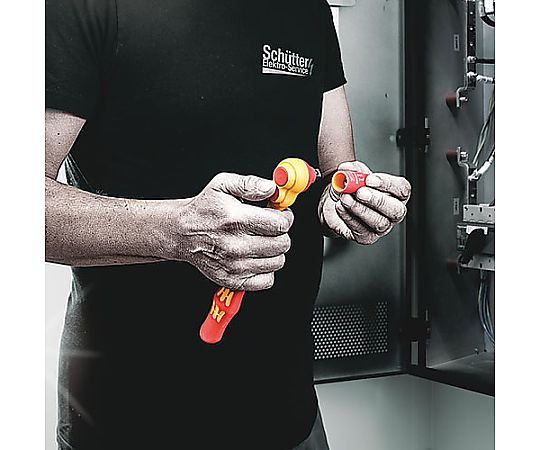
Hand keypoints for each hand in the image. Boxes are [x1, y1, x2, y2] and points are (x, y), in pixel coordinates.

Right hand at [171, 173, 292, 290]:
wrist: (182, 233)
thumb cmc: (204, 209)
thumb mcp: (223, 185)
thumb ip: (249, 183)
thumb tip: (270, 188)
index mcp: (235, 220)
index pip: (279, 225)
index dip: (285, 217)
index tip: (280, 215)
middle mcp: (235, 245)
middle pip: (282, 244)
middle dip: (281, 233)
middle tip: (271, 228)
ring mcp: (235, 266)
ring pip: (278, 262)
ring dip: (275, 251)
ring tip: (262, 241)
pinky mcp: (233, 281)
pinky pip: (267, 280)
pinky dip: (267, 269)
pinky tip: (256, 257)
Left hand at [318, 161, 410, 243]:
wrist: (334, 203)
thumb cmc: (350, 189)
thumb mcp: (352, 174)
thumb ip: (351, 170)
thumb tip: (347, 169)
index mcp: (395, 194)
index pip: (402, 189)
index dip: (387, 184)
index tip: (369, 179)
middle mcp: (392, 212)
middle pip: (396, 210)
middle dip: (377, 200)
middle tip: (360, 192)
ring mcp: (381, 227)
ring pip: (379, 222)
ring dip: (360, 209)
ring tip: (345, 198)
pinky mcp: (366, 237)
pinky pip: (360, 230)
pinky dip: (348, 217)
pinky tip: (340, 207)